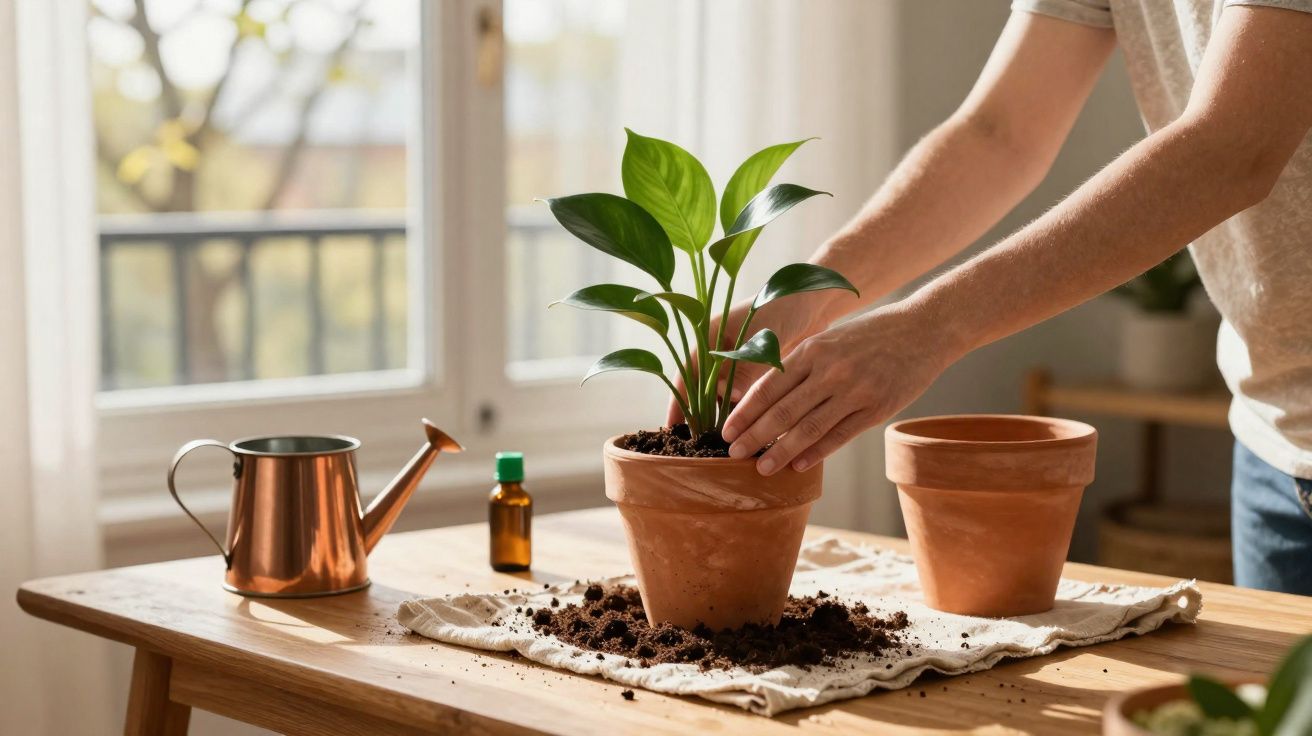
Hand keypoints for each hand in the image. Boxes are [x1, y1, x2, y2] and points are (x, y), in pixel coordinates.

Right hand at [665, 297, 822, 426]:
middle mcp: (717, 348)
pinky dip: (741, 408)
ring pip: (720, 393)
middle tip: (699, 442)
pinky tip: (744, 427)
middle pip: (700, 387)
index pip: (686, 373)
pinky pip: (740, 392)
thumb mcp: (758, 336)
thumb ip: (741, 367)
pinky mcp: (752, 367)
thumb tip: (728, 398)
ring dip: (721, 414)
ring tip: (720, 440)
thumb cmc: (782, 308)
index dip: (678, 400)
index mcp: (708, 334)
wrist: (812, 301)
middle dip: (699, 414)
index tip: (673, 425)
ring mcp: (734, 358)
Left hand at [721, 302, 962, 474]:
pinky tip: (798, 465)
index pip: (769, 385)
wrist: (923, 329)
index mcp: (813, 350)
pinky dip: (816, 452)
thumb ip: (801, 363)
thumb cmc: (870, 334)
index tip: (726, 429)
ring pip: (808, 427)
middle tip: (733, 454)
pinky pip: (840, 435)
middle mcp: (830, 370)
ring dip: (781, 451)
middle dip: (754, 434)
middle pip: (783, 410)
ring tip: (761, 468)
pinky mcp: (876, 408)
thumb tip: (766, 392)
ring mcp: (854, 390)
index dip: (745, 410)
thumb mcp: (830, 338)